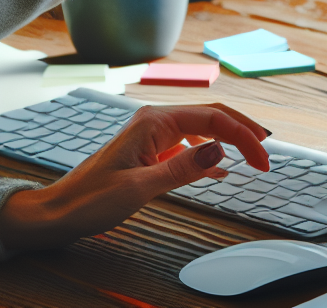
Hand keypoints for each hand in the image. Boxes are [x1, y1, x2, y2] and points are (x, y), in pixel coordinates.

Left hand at [0, 102, 270, 250]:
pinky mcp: (149, 151)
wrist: (60, 211)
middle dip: (242, 131)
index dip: (243, 136)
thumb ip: (182, 168)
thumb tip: (221, 149)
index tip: (263, 161)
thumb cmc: (91, 200)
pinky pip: (187, 145)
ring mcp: (151, 135)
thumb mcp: (140, 188)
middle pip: (210, 116)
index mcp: (154, 122)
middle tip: (266, 155)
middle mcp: (155, 122)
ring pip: (201, 128)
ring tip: (251, 155)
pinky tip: (219, 168)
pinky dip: (208, 153)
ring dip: (228, 138)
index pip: (212, 119)